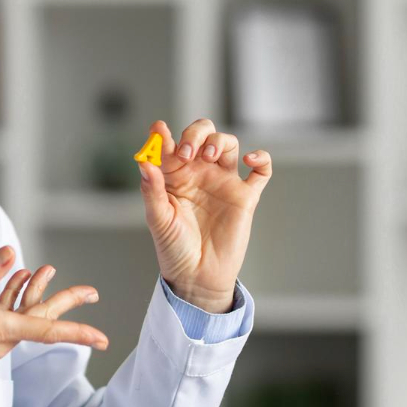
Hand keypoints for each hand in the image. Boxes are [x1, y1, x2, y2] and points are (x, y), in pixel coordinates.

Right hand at [0, 246, 107, 381]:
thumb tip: (11, 254)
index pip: (46, 331)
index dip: (77, 331)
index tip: (102, 339)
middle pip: (41, 320)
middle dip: (66, 302)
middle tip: (92, 292)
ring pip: (24, 317)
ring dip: (37, 294)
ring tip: (48, 270)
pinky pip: (7, 318)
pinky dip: (15, 298)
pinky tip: (19, 278)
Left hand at [137, 119, 271, 313]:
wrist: (196, 276)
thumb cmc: (173, 248)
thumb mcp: (157, 218)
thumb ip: (151, 189)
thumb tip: (144, 161)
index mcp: (175, 175)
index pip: (171, 144)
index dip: (164, 133)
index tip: (159, 130)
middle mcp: (200, 173)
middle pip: (203, 134)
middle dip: (195, 134)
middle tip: (187, 152)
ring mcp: (223, 182)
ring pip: (229, 143)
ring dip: (220, 141)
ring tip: (209, 156)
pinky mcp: (245, 196)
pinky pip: (261, 170)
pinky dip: (262, 158)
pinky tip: (250, 158)